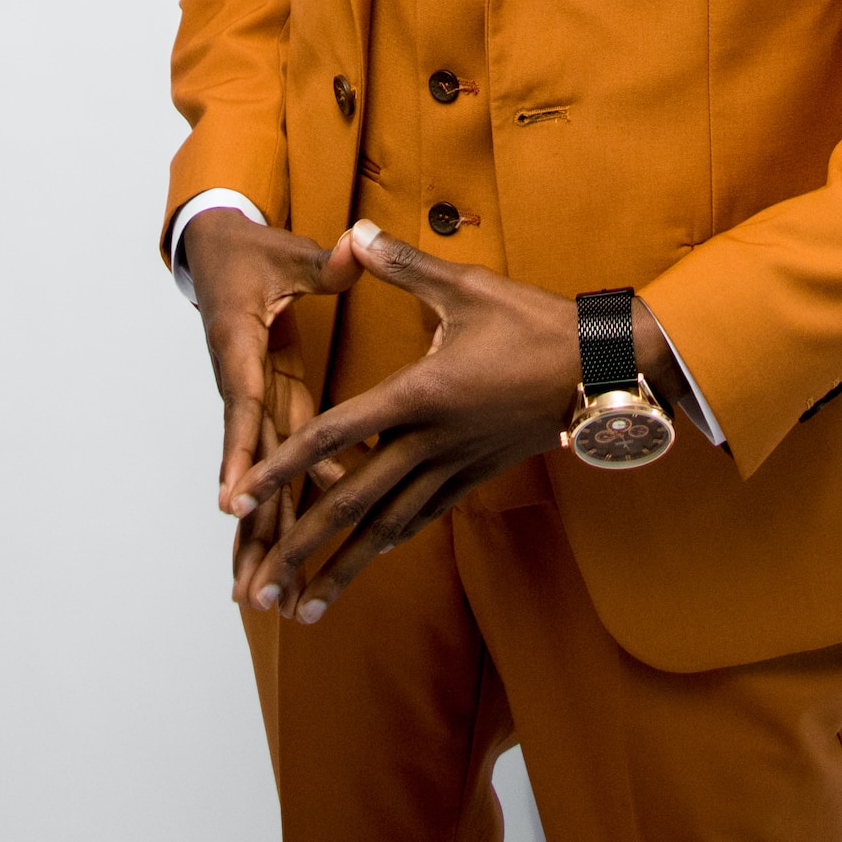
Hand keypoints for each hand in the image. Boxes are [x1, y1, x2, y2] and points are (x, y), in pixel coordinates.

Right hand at [179, 209, 357, 607]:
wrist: (216, 255)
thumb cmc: (252, 253)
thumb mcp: (284, 251)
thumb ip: (322, 260)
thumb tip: (354, 245)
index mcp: (240, 347)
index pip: (242, 404)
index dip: (240, 452)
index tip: (230, 501)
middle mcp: (242, 387)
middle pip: (247, 466)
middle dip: (251, 529)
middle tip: (251, 590)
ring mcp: (256, 403)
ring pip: (261, 479)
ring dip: (262, 539)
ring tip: (261, 601)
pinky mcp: (271, 406)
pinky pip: (281, 463)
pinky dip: (286, 506)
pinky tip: (296, 553)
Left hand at [231, 222, 690, 623]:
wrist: (600, 370)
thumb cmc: (533, 324)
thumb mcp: (466, 286)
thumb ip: (403, 265)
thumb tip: (354, 231)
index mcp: (417, 395)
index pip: (331, 437)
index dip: (280, 468)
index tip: (240, 500)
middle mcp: (429, 443)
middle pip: (350, 504)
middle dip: (300, 550)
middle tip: (259, 591)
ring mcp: (454, 467)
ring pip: (386, 529)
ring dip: (341, 569)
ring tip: (300, 609)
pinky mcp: (475, 476)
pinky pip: (420, 518)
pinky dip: (387, 543)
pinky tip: (367, 561)